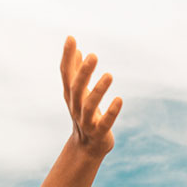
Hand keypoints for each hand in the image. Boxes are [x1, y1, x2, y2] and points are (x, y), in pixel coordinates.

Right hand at [61, 35, 121, 155]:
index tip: (71, 38)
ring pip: (89, 106)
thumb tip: (78, 50)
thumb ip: (78, 73)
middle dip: (83, 73)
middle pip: (76, 89)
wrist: (87, 148)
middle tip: (93, 55)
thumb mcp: (80, 94)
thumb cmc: (85, 116)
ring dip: (98, 90)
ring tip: (110, 75)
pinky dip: (112, 112)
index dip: (67, 57)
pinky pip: (105, 123)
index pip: (66, 74)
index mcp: (70, 96)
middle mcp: (76, 107)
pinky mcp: (99, 133)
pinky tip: (119, 100)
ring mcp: (86, 121)